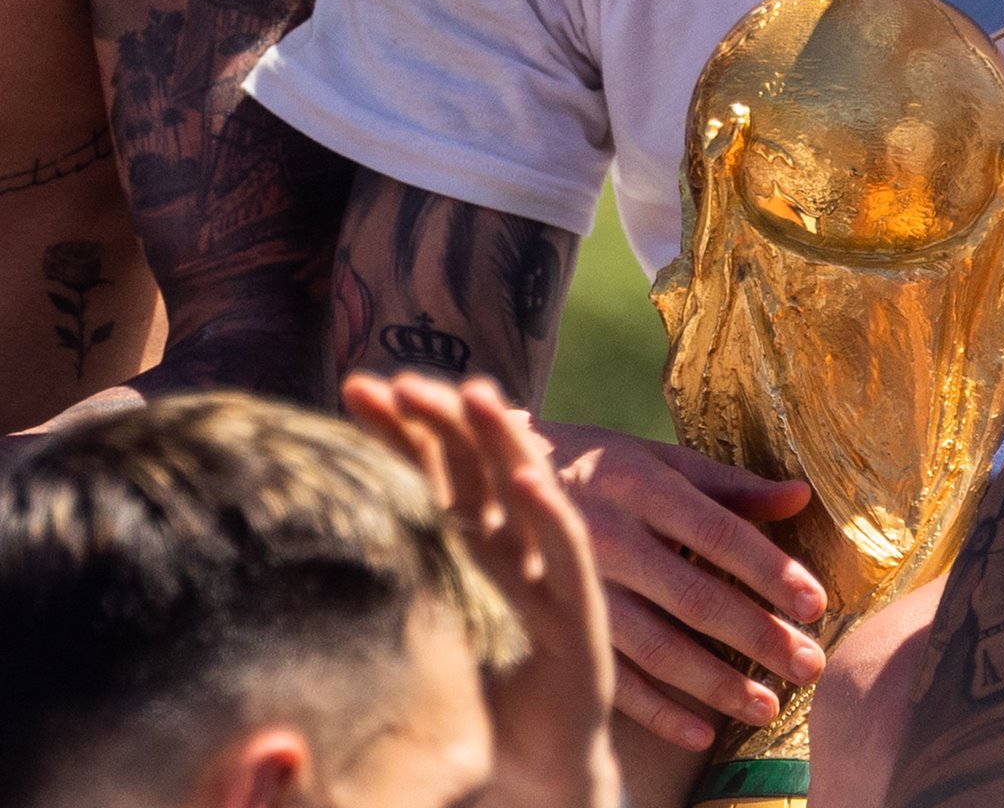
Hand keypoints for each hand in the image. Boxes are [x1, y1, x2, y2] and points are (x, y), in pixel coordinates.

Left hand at [343, 373, 620, 807]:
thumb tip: (276, 590)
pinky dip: (550, 512)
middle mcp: (504, 548)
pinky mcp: (581, 612)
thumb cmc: (468, 715)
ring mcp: (544, 572)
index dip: (397, 428)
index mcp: (460, 549)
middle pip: (471, 463)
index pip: (426, 471)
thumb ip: (365, 621)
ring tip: (474, 393)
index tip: (357, 388)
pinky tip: (527, 480)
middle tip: (401, 382)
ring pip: (523, 486)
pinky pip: (567, 551)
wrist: (535, 775)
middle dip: (439, 416)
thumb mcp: (408, 652)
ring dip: (500, 437)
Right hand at [543, 420, 827, 750]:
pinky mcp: (554, 627)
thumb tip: (802, 496)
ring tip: (768, 705)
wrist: (491, 479)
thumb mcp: (657, 458)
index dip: (768, 569)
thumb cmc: (598, 466)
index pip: (717, 533)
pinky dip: (658, 711)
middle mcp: (608, 536)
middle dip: (757, 635)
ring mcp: (576, 587)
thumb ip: (729, 483)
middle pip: (694, 597)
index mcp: (640, 485)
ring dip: (716, 682)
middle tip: (810, 664)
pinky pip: (612, 677)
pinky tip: (702, 732)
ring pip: (655, 647)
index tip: (815, 603)